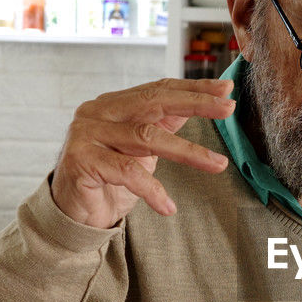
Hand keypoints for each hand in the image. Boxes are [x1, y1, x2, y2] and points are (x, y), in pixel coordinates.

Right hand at [51, 78, 234, 228]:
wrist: (73, 214)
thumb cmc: (110, 180)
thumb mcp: (142, 149)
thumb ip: (164, 125)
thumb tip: (204, 102)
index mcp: (114, 104)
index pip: (158, 89)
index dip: (193, 88)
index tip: (226, 88)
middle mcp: (97, 111)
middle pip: (153, 102)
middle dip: (196, 104)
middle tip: (229, 109)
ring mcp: (86, 133)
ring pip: (146, 137)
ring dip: (188, 152)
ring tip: (218, 165)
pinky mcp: (81, 160)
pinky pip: (127, 172)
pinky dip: (153, 190)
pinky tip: (168, 207)